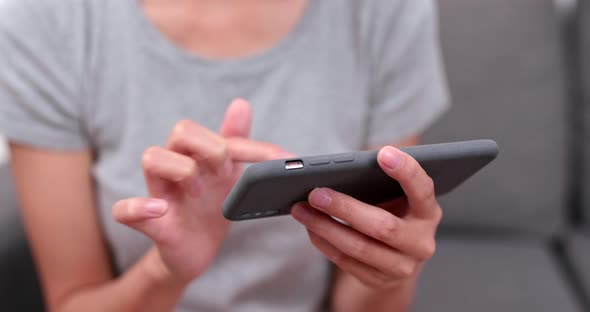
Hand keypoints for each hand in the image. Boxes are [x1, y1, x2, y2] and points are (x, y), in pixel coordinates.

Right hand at [112, 99, 290, 283]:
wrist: (197, 250)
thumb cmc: (211, 206)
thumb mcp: (230, 174)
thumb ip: (235, 141)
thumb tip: (241, 103)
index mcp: (198, 154)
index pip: (217, 132)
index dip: (252, 146)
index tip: (284, 160)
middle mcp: (176, 166)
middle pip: (182, 130)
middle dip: (212, 148)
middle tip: (227, 173)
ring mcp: (160, 193)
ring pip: (152, 158)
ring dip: (184, 171)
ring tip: (200, 193)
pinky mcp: (150, 223)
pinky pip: (124, 210)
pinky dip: (138, 208)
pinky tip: (160, 209)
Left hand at [291, 146, 440, 289]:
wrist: (398, 256)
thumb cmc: (392, 212)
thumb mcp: (393, 194)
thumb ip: (373, 175)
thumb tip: (318, 162)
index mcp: (427, 211)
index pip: (422, 189)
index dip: (406, 171)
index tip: (383, 153)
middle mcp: (420, 241)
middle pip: (383, 227)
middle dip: (345, 208)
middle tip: (316, 193)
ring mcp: (402, 265)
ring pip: (360, 248)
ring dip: (326, 227)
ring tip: (302, 210)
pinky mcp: (380, 280)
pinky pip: (347, 262)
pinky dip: (324, 242)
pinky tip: (310, 227)